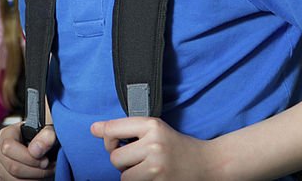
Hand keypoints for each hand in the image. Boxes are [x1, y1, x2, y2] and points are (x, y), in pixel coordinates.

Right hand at [0, 122, 55, 179]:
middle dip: (35, 170)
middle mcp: (0, 151)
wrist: (44, 144)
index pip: (9, 147)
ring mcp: (1, 166)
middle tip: (49, 166)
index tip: (45, 160)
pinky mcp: (5, 178)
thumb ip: (47, 134)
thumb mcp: (50, 127)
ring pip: (15, 180)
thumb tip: (36, 150)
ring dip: (35, 177)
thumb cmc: (44, 134)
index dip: (28, 157)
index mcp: (7, 134)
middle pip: (13, 167)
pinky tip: (39, 174)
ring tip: (47, 170)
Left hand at [91, 117, 214, 180]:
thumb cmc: (176, 146)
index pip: (112, 129)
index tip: (111, 142)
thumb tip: (93, 129)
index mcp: (152, 125)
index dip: (107, 138)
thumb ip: (124, 128)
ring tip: (145, 170)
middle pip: (114, 157)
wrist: (208, 164)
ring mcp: (157, 167)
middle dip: (122, 161)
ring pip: (122, 176)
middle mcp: (154, 144)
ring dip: (130, 175)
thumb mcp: (154, 129)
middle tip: (137, 159)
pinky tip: (152, 178)